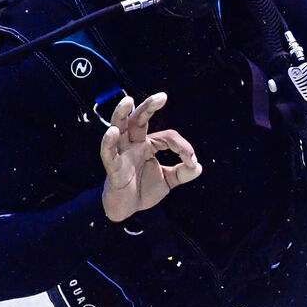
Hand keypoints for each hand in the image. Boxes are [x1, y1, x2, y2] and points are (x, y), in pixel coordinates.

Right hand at [99, 93, 201, 222]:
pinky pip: (108, 154)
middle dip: (148, 107)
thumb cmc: (142, 190)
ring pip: (119, 129)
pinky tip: (112, 132)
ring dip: (121, 114)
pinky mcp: (113, 168)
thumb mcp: (168, 181)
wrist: (126, 210)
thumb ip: (183, 173)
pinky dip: (108, 142)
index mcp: (147, 145)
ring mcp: (121, 154)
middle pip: (138, 120)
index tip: (191, 160)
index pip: (167, 137)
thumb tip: (197, 166)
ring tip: (127, 101)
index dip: (182, 147)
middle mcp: (133, 145)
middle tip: (162, 96)